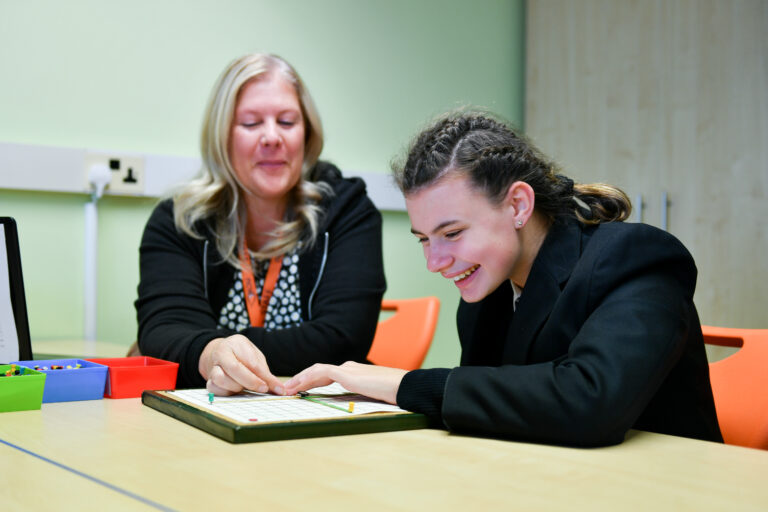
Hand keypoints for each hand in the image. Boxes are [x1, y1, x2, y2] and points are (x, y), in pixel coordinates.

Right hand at [199, 334, 283, 395]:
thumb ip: (265, 372)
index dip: (264, 376)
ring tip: (244, 387)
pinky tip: (234, 390)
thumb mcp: (255, 357)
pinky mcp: (208, 380)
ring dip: (236, 387)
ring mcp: (212, 366)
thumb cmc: (241, 356)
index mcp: (236, 343)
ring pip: (221, 379)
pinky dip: (226, 392)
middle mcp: (221, 353)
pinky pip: (214, 389)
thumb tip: (279, 389)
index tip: (277, 387)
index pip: (252, 361)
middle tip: (263, 388)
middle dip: (251, 382)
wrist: (218, 354)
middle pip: (234, 368)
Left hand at [282, 362, 407, 404]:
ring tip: (288, 388)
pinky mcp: (347, 373)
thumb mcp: (373, 395)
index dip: (311, 380)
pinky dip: (308, 379)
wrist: (404, 386)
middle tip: (287, 388)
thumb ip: (360, 396)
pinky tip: (299, 387)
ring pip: (316, 370)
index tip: (299, 389)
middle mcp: (349, 367)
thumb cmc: (394, 393)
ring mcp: (348, 369)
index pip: (327, 374)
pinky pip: (321, 374)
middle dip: (301, 379)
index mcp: (355, 372)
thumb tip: (351, 405)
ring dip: (300, 379)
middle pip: (318, 370)